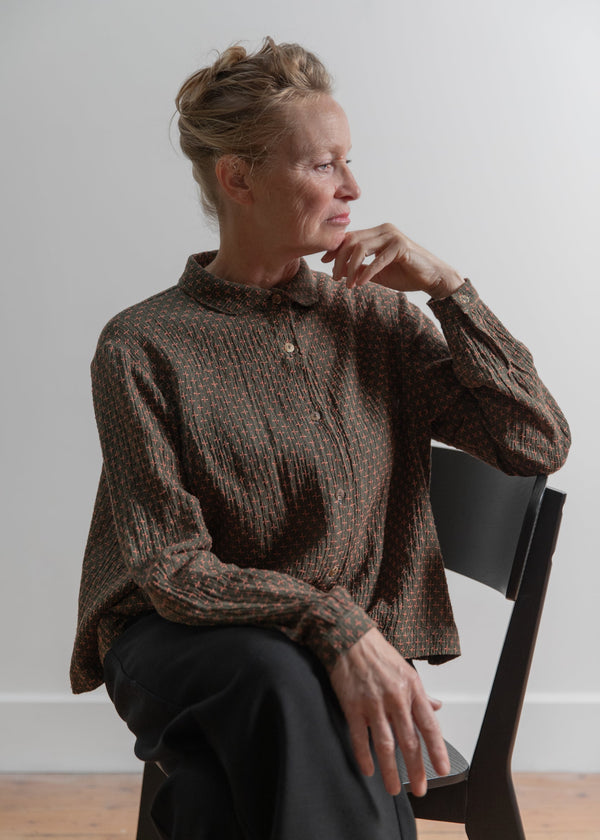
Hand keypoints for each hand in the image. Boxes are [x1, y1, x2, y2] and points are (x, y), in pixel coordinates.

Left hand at [321, 223, 463, 298]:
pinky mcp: (401, 246)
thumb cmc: (406, 274)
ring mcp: (393, 236)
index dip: (335, 249)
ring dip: (352, 268)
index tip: (323, 262)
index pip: (350, 236)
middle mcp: (384, 230)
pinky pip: (378, 259)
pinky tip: (361, 284)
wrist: (432, 278)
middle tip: (335, 278)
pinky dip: (367, 272)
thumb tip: (339, 270)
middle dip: (339, 260)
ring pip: (361, 248)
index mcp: (378, 233)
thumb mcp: (377, 273)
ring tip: (349, 285)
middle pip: (352, 240)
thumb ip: (360, 268)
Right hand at [329, 627, 449, 796]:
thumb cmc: (377, 652)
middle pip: (409, 741)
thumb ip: (421, 693)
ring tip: (394, 788)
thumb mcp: (406, 669)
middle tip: (420, 789)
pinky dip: (364, 756)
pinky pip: (360, 737)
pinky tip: (369, 770)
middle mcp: (395, 698)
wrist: (348, 638)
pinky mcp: (353, 706)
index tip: (442, 769)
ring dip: (391, 770)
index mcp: (412, 688)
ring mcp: (373, 703)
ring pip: (386, 745)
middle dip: (416, 769)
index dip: (437, 750)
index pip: (429, 725)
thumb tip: (437, 707)